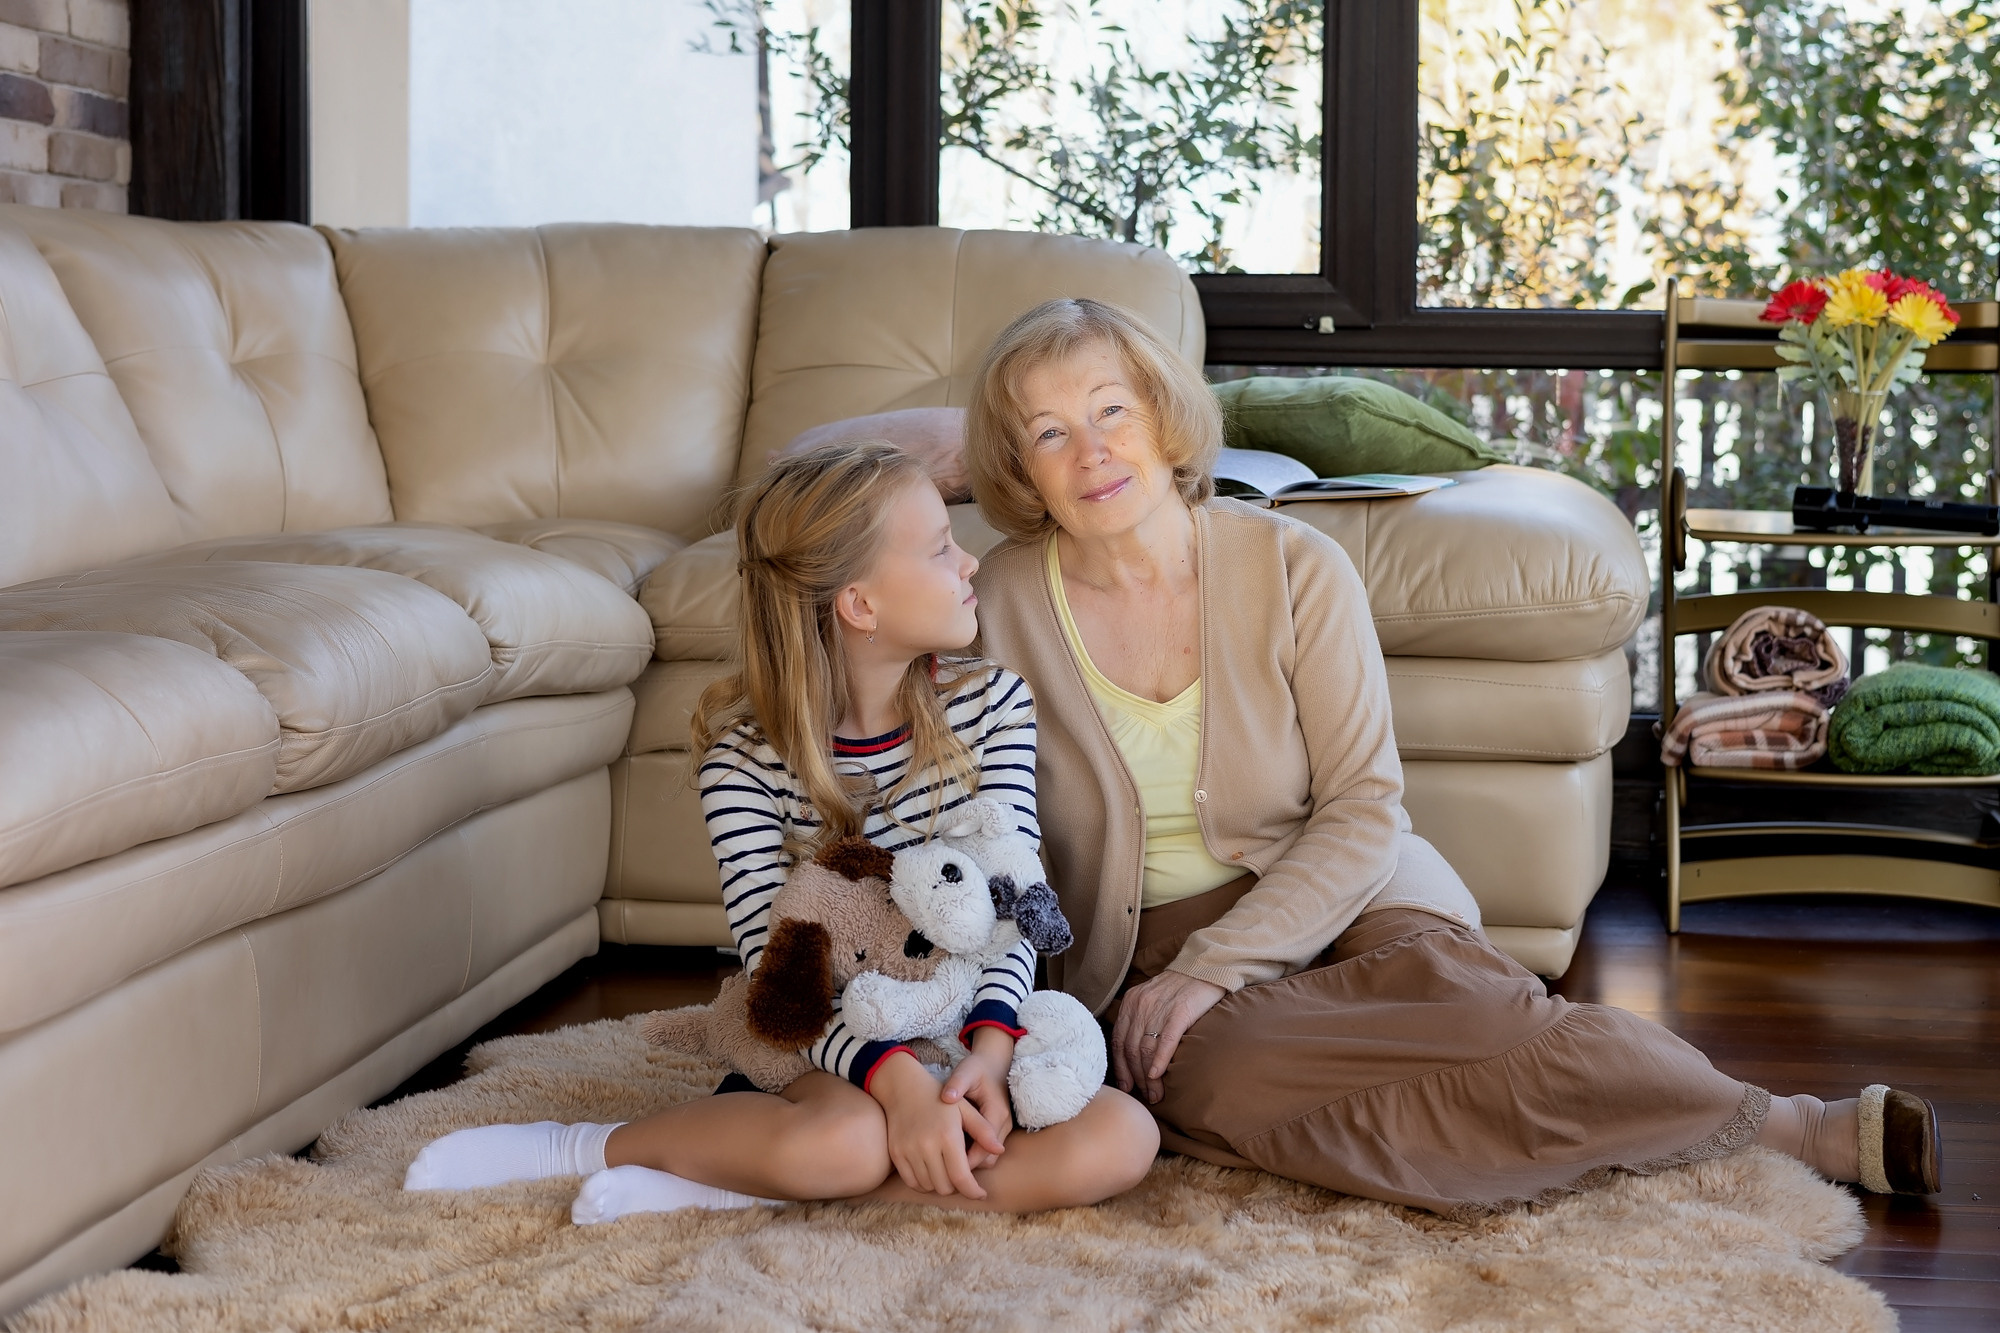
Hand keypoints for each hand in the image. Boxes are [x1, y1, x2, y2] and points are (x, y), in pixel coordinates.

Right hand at [869, 1051, 1003, 1197]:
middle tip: (963, 1177)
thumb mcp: (966, 1110)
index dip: (973, 1191)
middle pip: (945, 1187)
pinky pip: (912, 1182)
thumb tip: (1000, 1150)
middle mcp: (926, 1146)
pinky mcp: (896, 1154)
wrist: (903, 1088)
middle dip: (958, 1187)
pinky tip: (932, 1173)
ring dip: (941, 1185)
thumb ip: (984, 1131)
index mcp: (948, 1136)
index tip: (980, 1194)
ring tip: (947, 1173)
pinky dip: (924, 1183)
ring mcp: (908, 1151)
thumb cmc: (939, 1099)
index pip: (961, 1178)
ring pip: (929, 1187)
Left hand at [942, 1027, 1015, 1169]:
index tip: (943, 1161)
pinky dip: (972, 1156)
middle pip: (989, 1158)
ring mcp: (1003, 1130)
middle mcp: (1003, 1125)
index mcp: (997, 1113)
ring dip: (970, 1162)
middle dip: (967, 1166)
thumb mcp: (967, 1071)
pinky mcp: (997, 1132)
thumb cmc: (977, 1069)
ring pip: (989, 1158)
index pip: (985, 1147)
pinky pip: (986, 1152)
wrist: (993, 1065)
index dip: (965, 1159)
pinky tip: (952, 1152)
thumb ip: (958, 1083)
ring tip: (945, 1161)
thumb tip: (947, 1098)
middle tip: (941, 1167)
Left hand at [1111, 970, 1226, 1104]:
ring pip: (1146, 1049)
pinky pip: (1165, 1040)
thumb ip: (1140, 1019)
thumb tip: (1136, 1054)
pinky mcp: (1180, 1012)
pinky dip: (1159, 1060)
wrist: (1205, 967)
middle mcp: (1140, 1005)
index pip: (1119, 1041)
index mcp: (1131, 1002)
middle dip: (1136, 1078)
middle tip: (1145, 1096)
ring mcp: (1159, 1008)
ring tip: (1155, 1094)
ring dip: (1148, 1077)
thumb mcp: (1151, 998)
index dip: (1121, 1068)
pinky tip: (1157, 1075)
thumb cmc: (1180, 988)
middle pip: (1131, 1049)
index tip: (1126, 1087)